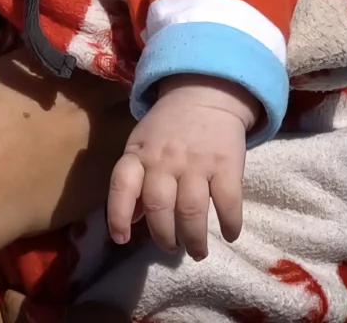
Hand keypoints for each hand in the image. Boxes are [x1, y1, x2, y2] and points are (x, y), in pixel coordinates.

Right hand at [0, 0, 132, 322]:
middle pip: (127, 63)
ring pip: (137, 103)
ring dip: (136, 89)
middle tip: (133, 30)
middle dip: (130, 47)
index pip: (98, 27)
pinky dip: (133, 129)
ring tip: (142, 74)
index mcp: (55, 64)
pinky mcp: (106, 172)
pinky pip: (133, 143)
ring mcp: (103, 138)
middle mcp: (90, 97)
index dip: (109, 11)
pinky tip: (127, 121)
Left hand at [106, 75, 254, 258]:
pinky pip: (227, 202)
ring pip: (191, 211)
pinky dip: (229, 224)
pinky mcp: (227, 164)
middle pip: (158, 207)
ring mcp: (196, 163)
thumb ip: (133, 180)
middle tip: (170, 248)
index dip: (117, 216)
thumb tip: (130, 220)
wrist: (204, 94)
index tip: (122, 239)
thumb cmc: (167, 128)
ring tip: (197, 252)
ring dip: (194, 239)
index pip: (120, 187)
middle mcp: (163, 161)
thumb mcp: (140, 146)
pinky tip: (229, 235)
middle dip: (163, 236)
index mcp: (137, 155)